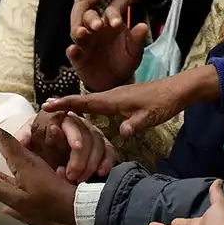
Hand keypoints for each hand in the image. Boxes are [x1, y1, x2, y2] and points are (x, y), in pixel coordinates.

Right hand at [0, 112, 78, 224]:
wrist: (73, 207)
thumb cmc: (47, 204)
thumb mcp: (19, 200)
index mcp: (22, 162)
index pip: (1, 139)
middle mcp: (27, 159)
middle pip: (5, 140)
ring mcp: (32, 165)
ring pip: (10, 150)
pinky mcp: (35, 173)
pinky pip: (14, 161)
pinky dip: (3, 158)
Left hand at [18, 110, 115, 181]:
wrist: (52, 161)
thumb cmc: (40, 149)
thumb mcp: (30, 144)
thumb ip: (24, 139)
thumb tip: (20, 138)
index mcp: (62, 120)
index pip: (70, 122)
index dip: (74, 134)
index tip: (74, 147)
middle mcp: (80, 124)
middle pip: (87, 134)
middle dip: (81, 156)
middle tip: (71, 175)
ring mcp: (93, 135)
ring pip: (99, 143)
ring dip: (90, 163)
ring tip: (79, 179)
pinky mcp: (104, 148)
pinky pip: (110, 152)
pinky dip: (107, 162)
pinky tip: (100, 173)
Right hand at [42, 66, 219, 137]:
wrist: (178, 90)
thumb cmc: (164, 101)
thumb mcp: (151, 116)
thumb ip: (135, 124)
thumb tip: (121, 134)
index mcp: (115, 99)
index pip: (86, 102)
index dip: (67, 104)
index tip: (48, 105)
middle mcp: (112, 95)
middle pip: (83, 100)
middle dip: (65, 104)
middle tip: (45, 108)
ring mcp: (117, 97)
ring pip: (91, 102)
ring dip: (75, 105)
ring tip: (58, 111)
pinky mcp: (122, 100)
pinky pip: (99, 104)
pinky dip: (87, 107)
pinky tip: (84, 113)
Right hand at [67, 20, 149, 91]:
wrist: (116, 80)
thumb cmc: (126, 59)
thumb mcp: (134, 49)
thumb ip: (137, 38)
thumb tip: (144, 26)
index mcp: (110, 23)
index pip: (108, 14)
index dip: (111, 16)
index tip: (116, 22)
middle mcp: (95, 30)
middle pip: (89, 18)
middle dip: (92, 20)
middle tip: (96, 24)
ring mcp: (85, 42)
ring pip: (78, 33)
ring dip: (78, 32)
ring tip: (80, 32)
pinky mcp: (77, 57)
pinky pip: (73, 53)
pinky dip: (72, 51)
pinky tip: (72, 50)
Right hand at [72, 0, 156, 33]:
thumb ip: (117, 9)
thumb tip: (112, 25)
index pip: (81, 5)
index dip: (78, 22)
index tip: (77, 36)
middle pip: (78, 7)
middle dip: (81, 24)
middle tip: (84, 39)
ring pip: (80, 6)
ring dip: (83, 20)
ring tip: (86, 37)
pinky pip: (84, 3)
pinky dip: (87, 14)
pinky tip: (91, 27)